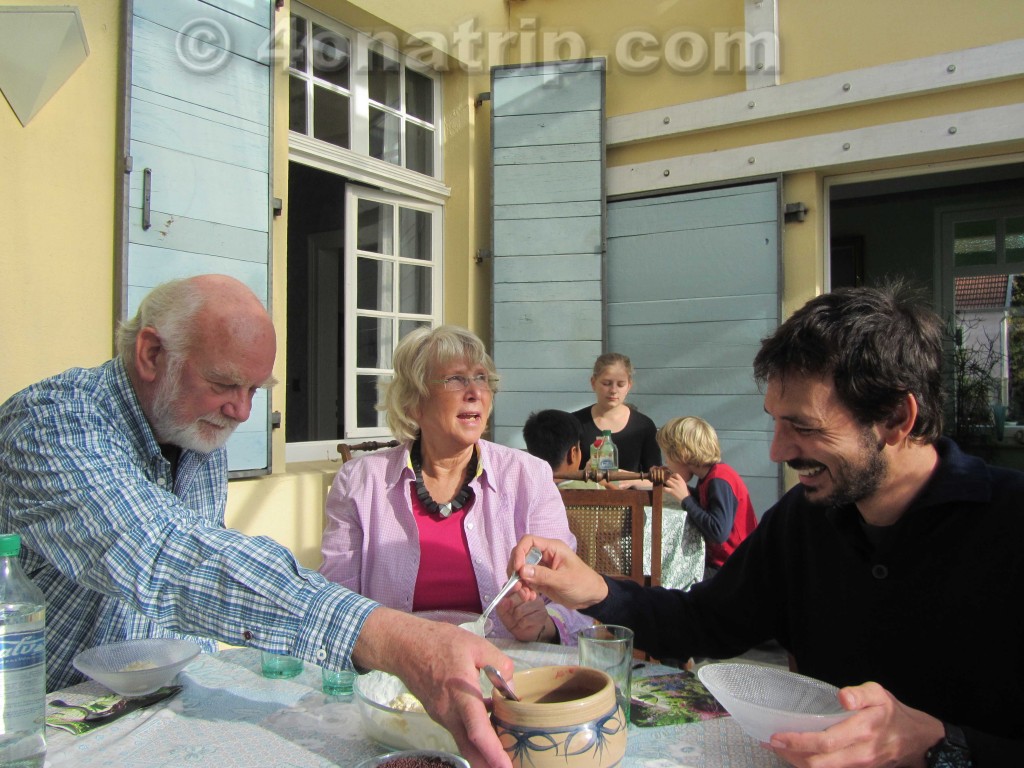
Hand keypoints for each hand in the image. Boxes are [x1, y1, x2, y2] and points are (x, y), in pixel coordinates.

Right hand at [353, 608, 513, 766]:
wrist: (403, 646)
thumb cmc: (439, 643)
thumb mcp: (476, 645)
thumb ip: (499, 664)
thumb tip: (510, 686)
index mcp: (461, 695)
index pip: (478, 732)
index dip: (493, 753)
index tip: (507, 767)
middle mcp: (449, 713)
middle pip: (470, 748)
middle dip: (488, 764)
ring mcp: (441, 716)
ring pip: (464, 741)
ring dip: (482, 752)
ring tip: (505, 752)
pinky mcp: (437, 713)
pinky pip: (458, 730)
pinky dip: (473, 736)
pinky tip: (490, 726)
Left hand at [494, 592, 554, 641]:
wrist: (526, 632)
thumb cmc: (514, 619)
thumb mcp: (503, 612)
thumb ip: (501, 606)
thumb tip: (505, 601)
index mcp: (521, 589)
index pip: (516, 583)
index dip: (513, 586)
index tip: (514, 588)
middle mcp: (531, 593)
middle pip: (519, 595)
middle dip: (511, 606)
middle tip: (512, 612)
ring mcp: (538, 603)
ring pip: (520, 610)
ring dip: (516, 618)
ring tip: (518, 619)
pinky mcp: (542, 614)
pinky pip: (525, 620)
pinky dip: (521, 624)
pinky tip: (524, 624)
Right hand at [509, 535, 608, 609]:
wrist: (592, 597)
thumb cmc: (583, 583)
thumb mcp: (564, 580)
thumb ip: (543, 575)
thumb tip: (522, 571)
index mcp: (552, 548)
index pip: (529, 541)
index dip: (520, 552)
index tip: (518, 569)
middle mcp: (544, 555)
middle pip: (521, 556)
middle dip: (516, 571)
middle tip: (517, 586)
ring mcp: (541, 568)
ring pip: (521, 570)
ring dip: (519, 583)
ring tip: (526, 596)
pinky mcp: (540, 580)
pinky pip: (526, 581)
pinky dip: (524, 589)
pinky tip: (530, 597)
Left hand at [663, 472, 690, 503]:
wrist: (686, 499)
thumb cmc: (686, 493)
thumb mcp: (684, 485)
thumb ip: (679, 482)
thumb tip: (674, 480)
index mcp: (681, 480)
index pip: (676, 474)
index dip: (672, 475)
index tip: (671, 477)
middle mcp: (678, 482)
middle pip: (670, 478)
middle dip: (668, 480)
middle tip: (668, 483)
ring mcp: (674, 486)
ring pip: (667, 481)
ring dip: (666, 483)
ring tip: (666, 486)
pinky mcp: (672, 491)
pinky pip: (665, 488)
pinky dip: (664, 489)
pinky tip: (664, 490)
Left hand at [766, 682, 943, 767]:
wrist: (916, 738)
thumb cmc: (892, 713)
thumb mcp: (879, 694)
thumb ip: (860, 694)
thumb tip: (843, 697)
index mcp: (863, 731)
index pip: (826, 742)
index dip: (799, 742)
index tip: (778, 735)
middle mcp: (860, 753)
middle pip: (819, 763)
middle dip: (791, 755)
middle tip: (771, 742)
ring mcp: (859, 766)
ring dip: (798, 762)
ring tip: (780, 748)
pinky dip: (811, 765)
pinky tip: (798, 755)